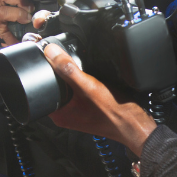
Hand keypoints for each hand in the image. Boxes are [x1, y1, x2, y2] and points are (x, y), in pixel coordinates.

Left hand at [43, 43, 157, 155]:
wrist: (134, 124)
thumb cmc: (113, 112)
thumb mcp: (88, 86)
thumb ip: (68, 68)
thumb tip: (51, 52)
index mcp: (58, 113)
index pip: (42, 87)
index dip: (44, 70)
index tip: (51, 58)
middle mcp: (65, 115)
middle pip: (55, 86)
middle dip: (61, 73)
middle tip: (74, 66)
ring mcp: (76, 113)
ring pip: (68, 88)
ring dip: (73, 77)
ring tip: (86, 75)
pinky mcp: (86, 109)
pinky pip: (78, 92)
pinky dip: (83, 83)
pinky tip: (92, 81)